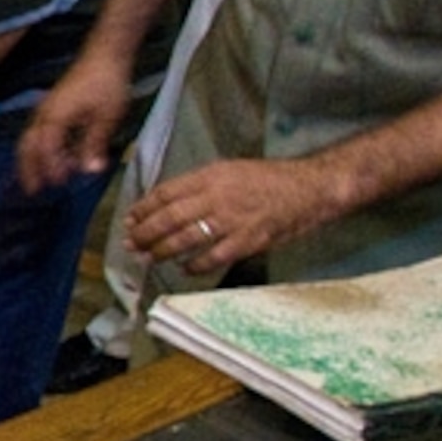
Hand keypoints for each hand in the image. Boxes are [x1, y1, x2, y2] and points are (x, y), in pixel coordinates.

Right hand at [17, 56, 134, 194]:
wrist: (105, 54)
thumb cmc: (107, 84)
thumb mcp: (106, 117)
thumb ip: (94, 144)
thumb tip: (90, 171)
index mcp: (55, 118)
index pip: (45, 149)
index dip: (49, 169)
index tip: (57, 185)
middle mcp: (44, 114)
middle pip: (27, 146)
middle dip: (27, 168)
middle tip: (31, 189)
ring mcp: (45, 109)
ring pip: (28, 138)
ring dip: (30, 159)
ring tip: (34, 177)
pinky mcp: (51, 106)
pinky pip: (36, 131)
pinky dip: (37, 147)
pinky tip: (48, 155)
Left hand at [123, 158, 343, 281]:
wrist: (310, 187)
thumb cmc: (268, 179)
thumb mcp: (229, 170)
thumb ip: (199, 185)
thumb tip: (167, 202)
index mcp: (210, 176)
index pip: (165, 193)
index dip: (143, 208)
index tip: (130, 219)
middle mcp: (217, 196)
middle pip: (169, 217)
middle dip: (144, 233)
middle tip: (130, 244)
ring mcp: (233, 220)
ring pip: (185, 239)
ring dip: (161, 251)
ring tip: (148, 257)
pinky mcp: (249, 240)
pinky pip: (213, 257)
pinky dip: (195, 266)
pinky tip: (185, 270)